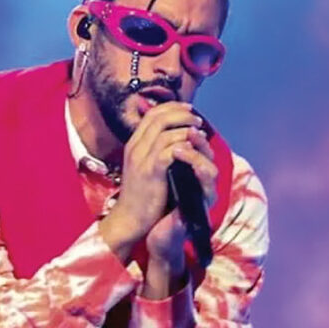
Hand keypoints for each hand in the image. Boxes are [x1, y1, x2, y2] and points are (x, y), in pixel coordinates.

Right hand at [98, 101, 217, 264]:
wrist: (129, 219)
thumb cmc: (140, 194)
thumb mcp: (143, 167)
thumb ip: (154, 150)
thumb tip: (174, 136)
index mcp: (134, 144)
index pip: (151, 115)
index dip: (171, 108)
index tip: (188, 110)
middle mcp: (135, 148)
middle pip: (159, 118)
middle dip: (181, 114)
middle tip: (197, 119)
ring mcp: (141, 159)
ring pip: (165, 132)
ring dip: (186, 129)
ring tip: (199, 134)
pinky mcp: (150, 172)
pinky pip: (169, 151)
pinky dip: (183, 147)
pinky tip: (192, 150)